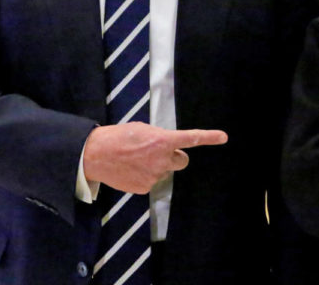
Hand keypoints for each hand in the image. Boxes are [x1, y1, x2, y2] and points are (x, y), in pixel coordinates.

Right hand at [83, 122, 226, 193]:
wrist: (95, 155)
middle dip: (173, 157)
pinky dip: (144, 176)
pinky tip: (131, 170)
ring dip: (155, 166)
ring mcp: (154, 176)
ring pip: (164, 171)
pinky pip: (151, 181)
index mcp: (162, 141)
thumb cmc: (118, 137)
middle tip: (156, 152)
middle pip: (181, 161)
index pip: (190, 139)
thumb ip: (159, 138)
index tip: (223, 137)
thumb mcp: (142, 130)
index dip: (209, 137)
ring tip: (135, 160)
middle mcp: (162, 160)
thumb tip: (165, 146)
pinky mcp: (145, 188)